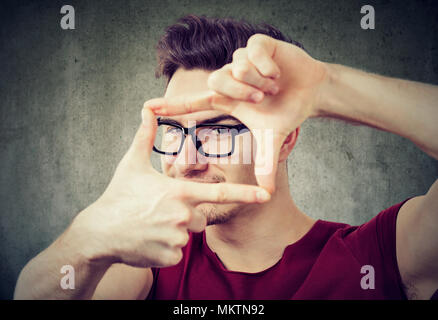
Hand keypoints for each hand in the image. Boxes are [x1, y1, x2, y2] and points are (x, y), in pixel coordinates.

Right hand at [71, 109, 270, 267]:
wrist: (99, 233)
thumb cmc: (118, 196)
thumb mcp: (132, 164)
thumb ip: (145, 136)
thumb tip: (148, 109)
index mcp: (178, 192)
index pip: (219, 193)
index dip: (245, 194)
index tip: (265, 195)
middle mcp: (182, 216)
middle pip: (200, 217)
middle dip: (186, 214)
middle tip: (160, 212)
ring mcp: (176, 239)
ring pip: (188, 235)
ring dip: (175, 231)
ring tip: (151, 225)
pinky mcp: (169, 258)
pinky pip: (177, 252)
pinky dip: (166, 247)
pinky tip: (148, 240)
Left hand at [143, 34, 327, 192]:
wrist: (310, 90)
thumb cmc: (285, 111)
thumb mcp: (272, 138)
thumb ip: (265, 163)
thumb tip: (267, 194)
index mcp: (226, 100)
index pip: (192, 103)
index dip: (171, 107)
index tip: (147, 109)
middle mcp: (229, 78)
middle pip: (216, 82)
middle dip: (242, 93)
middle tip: (262, 99)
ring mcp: (241, 60)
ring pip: (237, 67)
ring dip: (259, 81)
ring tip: (274, 85)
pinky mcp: (257, 44)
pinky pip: (252, 52)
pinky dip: (267, 65)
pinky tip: (277, 72)